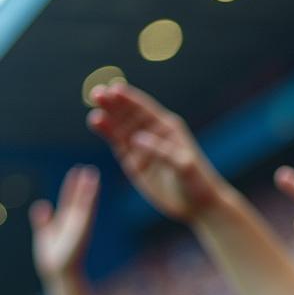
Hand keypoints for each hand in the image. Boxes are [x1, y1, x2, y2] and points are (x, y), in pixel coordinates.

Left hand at [30, 166, 99, 278]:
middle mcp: (75, 222)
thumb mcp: (44, 233)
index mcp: (67, 221)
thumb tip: (42, 204)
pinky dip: (89, 203)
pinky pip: (85, 215)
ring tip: (93, 176)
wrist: (57, 271)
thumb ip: (42, 219)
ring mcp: (80, 227)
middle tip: (90, 170)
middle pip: (81, 199)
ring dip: (90, 191)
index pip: (71, 199)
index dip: (73, 186)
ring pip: (85, 205)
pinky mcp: (81, 232)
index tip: (78, 172)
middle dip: (85, 185)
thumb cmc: (51, 256)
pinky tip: (91, 192)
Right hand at [87, 83, 222, 221]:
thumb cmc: (197, 182)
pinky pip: (117, 142)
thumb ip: (161, 151)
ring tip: (95, 112)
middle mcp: (152, 132)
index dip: (129, 98)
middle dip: (113, 103)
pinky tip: (96, 122)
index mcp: (167, 127)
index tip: (114, 90)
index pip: (144, 108)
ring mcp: (141, 146)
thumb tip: (136, 139)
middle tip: (97, 95)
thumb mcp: (184, 165)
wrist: (198, 205)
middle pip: (128, 113)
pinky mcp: (133, 160)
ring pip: (119, 126)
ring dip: (106, 117)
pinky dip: (107, 131)